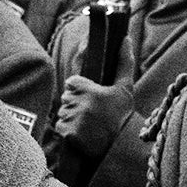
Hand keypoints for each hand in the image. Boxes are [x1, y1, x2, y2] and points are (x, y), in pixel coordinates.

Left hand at [55, 41, 137, 162]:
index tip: (91, 98)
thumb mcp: (125, 88)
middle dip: (76, 104)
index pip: (72, 82)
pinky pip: (60, 127)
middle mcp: (77, 102)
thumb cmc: (122, 115)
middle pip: (66, 97)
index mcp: (88, 88)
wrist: (119, 146)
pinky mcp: (66, 133)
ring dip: (72, 117)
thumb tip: (125, 39)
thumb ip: (123, 62)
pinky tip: (83, 133)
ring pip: (63, 112)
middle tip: (92, 113)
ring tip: (89, 124)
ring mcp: (71, 118)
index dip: (80, 90)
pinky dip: (68, 131)